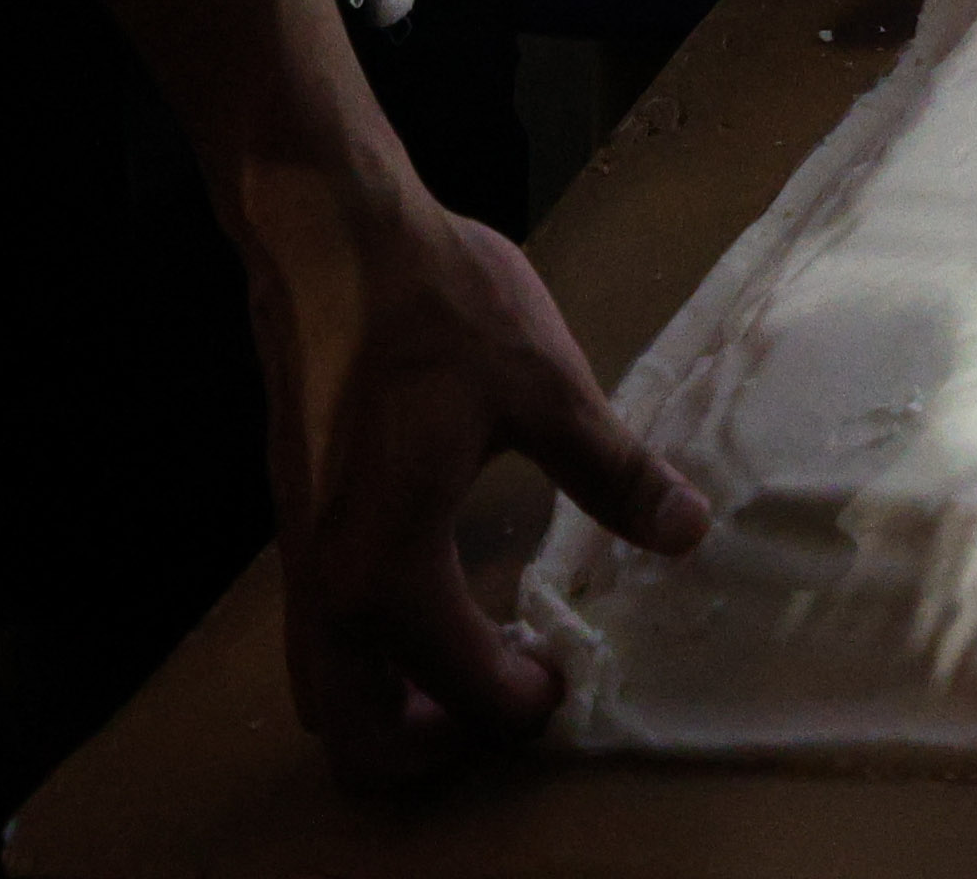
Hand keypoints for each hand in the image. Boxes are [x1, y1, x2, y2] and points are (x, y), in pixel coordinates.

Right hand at [232, 148, 707, 787]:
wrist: (327, 230)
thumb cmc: (436, 304)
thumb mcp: (547, 386)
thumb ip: (614, 472)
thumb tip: (685, 530)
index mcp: (391, 567)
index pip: (462, 688)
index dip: (523, 705)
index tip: (566, 677)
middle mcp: (329, 581)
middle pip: (355, 731)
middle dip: (430, 747)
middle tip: (504, 709)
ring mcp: (297, 551)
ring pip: (323, 685)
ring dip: (389, 704)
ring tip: (467, 674)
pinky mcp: (292, 514)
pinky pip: (317, 629)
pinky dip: (368, 652)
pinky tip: (431, 600)